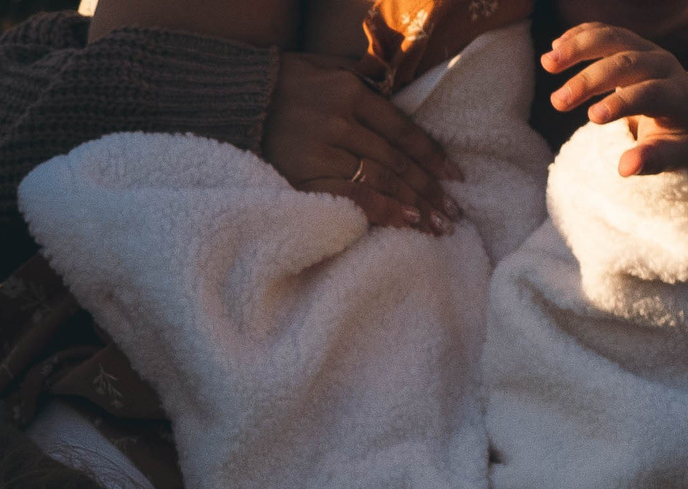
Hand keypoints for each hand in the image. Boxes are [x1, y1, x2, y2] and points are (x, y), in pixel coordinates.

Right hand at [264, 53, 461, 231]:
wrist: (232, 101)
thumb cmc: (280, 83)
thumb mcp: (322, 64)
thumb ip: (358, 73)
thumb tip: (390, 80)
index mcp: (351, 93)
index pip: (403, 130)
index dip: (432, 155)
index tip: (454, 177)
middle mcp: (342, 122)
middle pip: (396, 160)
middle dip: (429, 188)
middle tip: (453, 212)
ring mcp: (323, 151)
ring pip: (381, 180)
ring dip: (414, 204)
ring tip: (437, 225)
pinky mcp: (305, 177)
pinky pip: (352, 196)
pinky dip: (382, 210)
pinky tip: (405, 222)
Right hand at [543, 24, 687, 176]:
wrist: (686, 112)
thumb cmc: (674, 139)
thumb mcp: (671, 156)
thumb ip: (651, 160)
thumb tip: (626, 168)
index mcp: (677, 94)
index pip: (649, 93)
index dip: (621, 103)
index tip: (591, 117)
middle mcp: (664, 64)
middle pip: (626, 64)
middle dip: (589, 81)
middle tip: (557, 103)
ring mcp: (647, 49)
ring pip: (613, 38)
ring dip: (578, 47)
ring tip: (547, 63)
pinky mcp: (631, 43)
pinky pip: (605, 31)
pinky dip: (580, 34)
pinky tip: (555, 46)